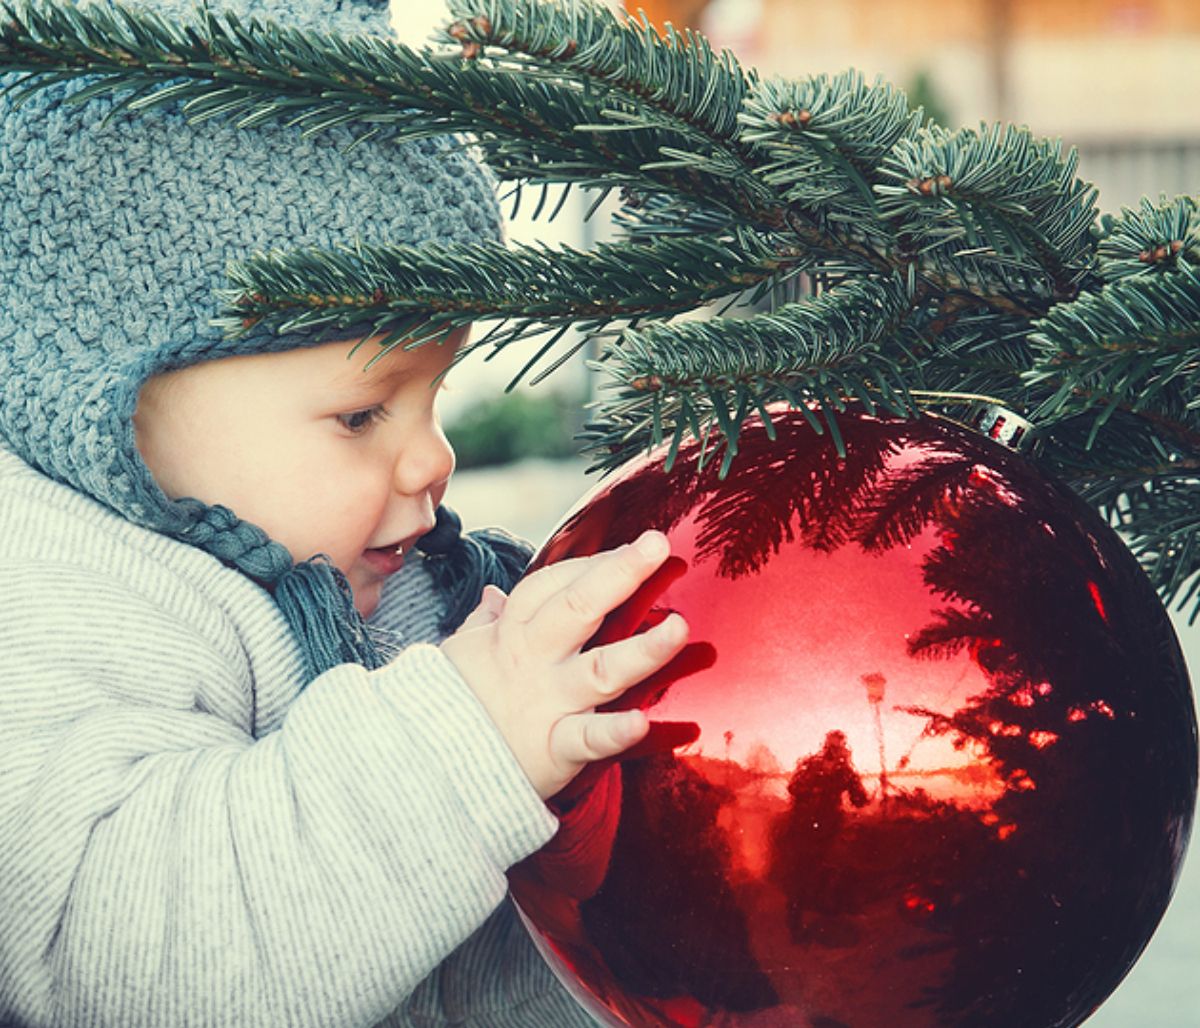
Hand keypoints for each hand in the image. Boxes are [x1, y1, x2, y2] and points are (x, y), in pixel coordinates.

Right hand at [440, 530, 687, 798]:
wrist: (427, 771)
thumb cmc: (450, 707)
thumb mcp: (458, 655)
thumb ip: (483, 623)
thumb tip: (493, 596)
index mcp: (512, 634)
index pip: (552, 585)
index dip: (592, 562)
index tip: (633, 547)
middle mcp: (534, 661)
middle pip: (578, 608)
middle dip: (619, 573)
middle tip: (658, 544)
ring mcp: (548, 703)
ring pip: (601, 670)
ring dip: (643, 650)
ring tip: (680, 628)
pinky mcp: (554, 749)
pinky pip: (589, 739)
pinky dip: (615, 732)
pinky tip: (642, 721)